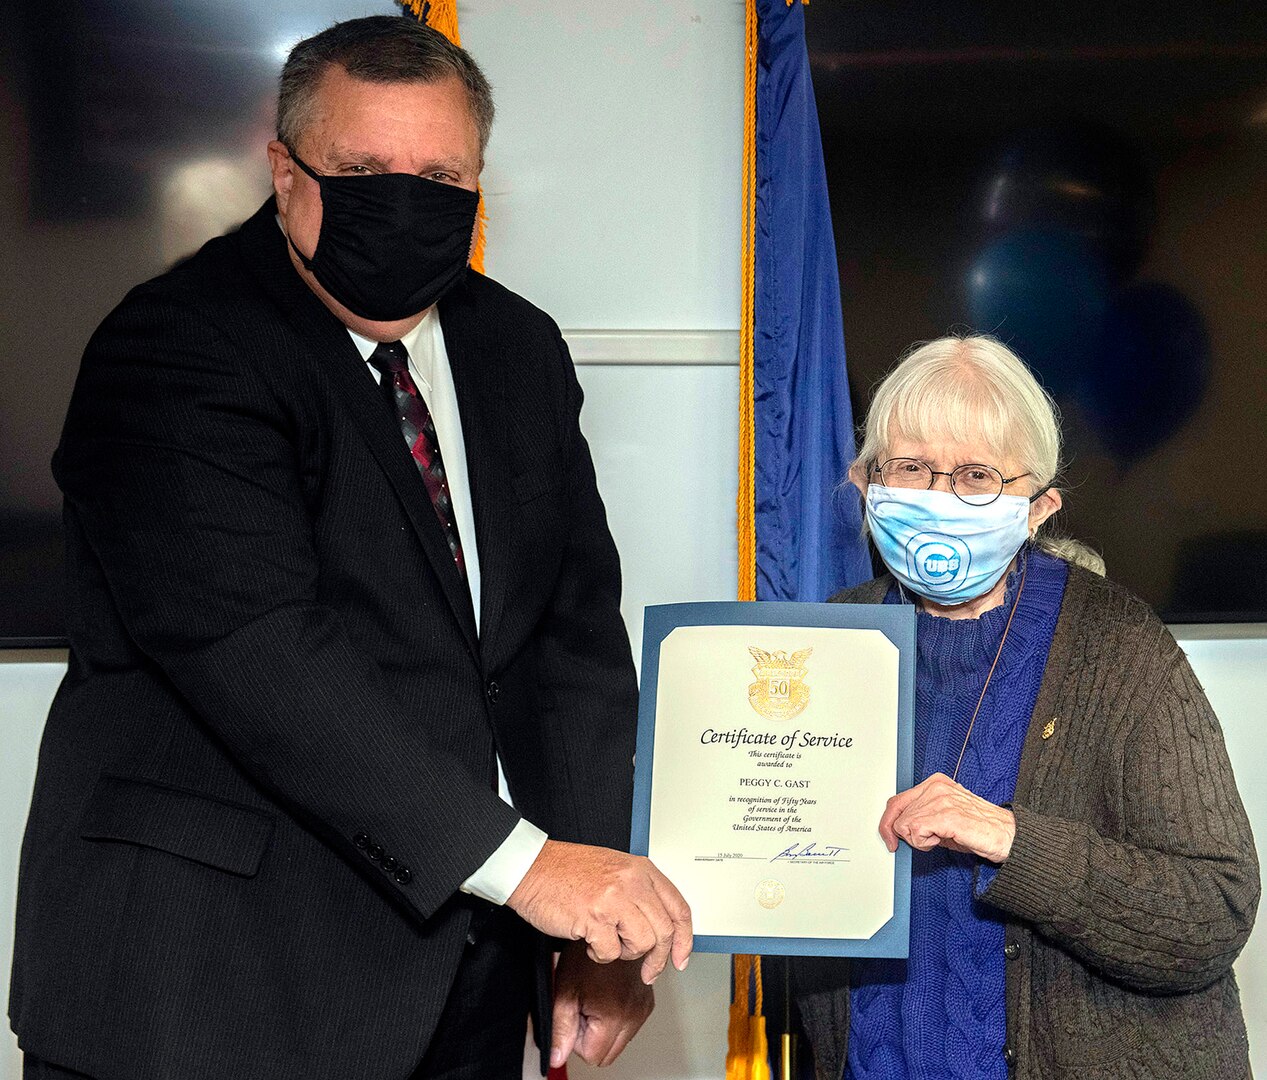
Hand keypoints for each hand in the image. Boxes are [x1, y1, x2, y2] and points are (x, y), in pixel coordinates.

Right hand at [506, 839, 692, 983]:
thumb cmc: (566, 871)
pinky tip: (587, 939)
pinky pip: (611, 951)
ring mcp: (615, 898)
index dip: (685, 939)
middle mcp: (632, 881)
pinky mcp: (595, 916)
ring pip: (642, 943)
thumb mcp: (614, 871)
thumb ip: (639, 893)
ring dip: (624, 952)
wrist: (530, 868)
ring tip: (606, 941)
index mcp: (641, 869)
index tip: (681, 958)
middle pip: (665, 931)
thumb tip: (661, 928)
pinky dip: (599, 953)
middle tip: (648, 972)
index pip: (678, 908)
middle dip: (658, 959)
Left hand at [550, 944, 653, 1068]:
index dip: (577, 1040)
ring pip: (620, 1040)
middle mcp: (635, 1014)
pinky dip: (617, 1017)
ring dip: (604, 1027)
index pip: (593, 1056)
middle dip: (592, 1036)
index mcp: (615, 1016)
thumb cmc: (585, 951)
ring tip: (596, 995)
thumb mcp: (565, 990)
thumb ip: (560, 1029)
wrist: (608, 925)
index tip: (575, 1014)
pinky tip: (607, 993)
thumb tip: (557, 1058)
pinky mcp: (648, 1000)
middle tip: (584, 1005)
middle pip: (609, 1054)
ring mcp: (644, 1007)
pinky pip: (630, 1026)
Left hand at [878, 772, 1015, 862]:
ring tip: (941, 838)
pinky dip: (925, 843)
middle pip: (897, 815)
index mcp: (935, 783)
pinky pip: (916, 832)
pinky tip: (942, 840)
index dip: (888, 823)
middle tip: (926, 842)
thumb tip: (900, 828)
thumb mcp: (944, 817)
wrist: (1008, 836)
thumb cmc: (980, 829)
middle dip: (907, 835)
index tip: (890, 840)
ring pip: (904, 825)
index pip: (896, 801)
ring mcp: (940, 798)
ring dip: (920, 840)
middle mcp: (935, 787)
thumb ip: (922, 816)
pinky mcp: (945, 814)